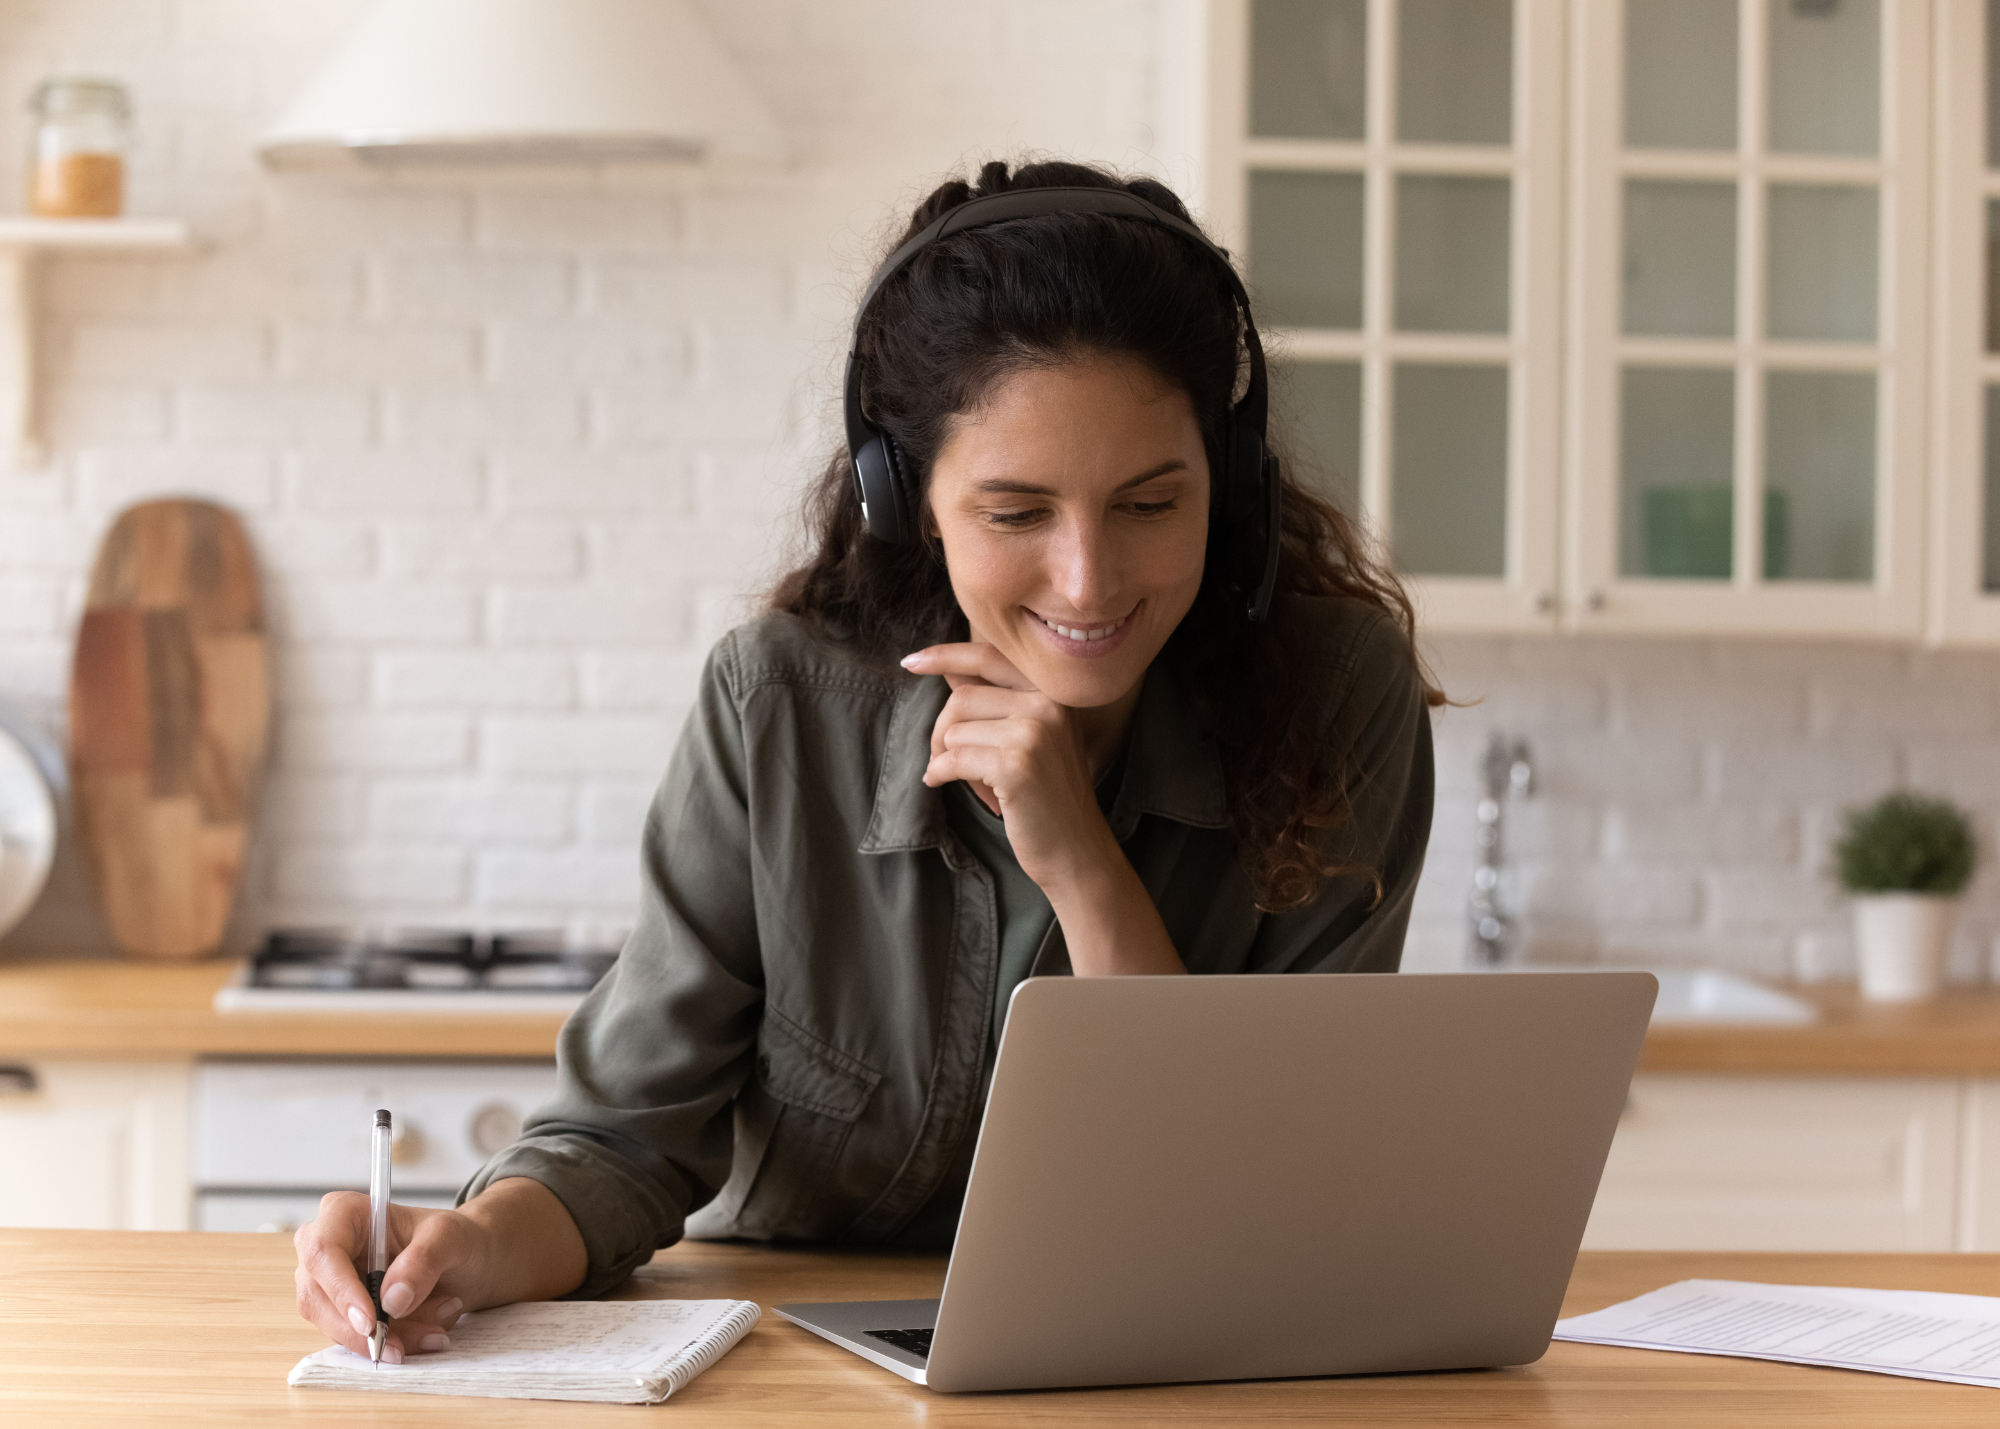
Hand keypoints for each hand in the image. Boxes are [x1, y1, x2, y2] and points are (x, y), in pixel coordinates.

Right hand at [292, 1175, 587, 1360]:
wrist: (467, 1261)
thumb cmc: (454, 1237)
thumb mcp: (452, 1237)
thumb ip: (425, 1259)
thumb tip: (392, 1300)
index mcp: (344, 1213)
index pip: (323, 1252)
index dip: (341, 1291)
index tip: (371, 1323)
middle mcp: (325, 1247)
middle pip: (320, 1298)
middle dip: (371, 1326)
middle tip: (420, 1337)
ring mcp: (327, 1283)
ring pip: (338, 1326)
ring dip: (390, 1337)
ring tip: (437, 1328)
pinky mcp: (339, 1313)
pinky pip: (354, 1340)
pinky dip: (393, 1343)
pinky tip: (428, 1333)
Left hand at [905, 640, 1122, 896]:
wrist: (1077, 850)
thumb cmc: (1048, 796)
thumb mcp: (1033, 738)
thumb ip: (995, 703)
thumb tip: (949, 671)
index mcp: (1054, 692)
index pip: (990, 657)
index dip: (945, 656)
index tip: (911, 662)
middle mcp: (1048, 704)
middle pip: (963, 698)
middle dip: (942, 730)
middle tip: (942, 759)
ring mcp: (1034, 733)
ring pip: (955, 730)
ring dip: (946, 758)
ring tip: (967, 781)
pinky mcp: (1016, 765)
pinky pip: (953, 759)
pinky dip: (939, 773)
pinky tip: (940, 783)